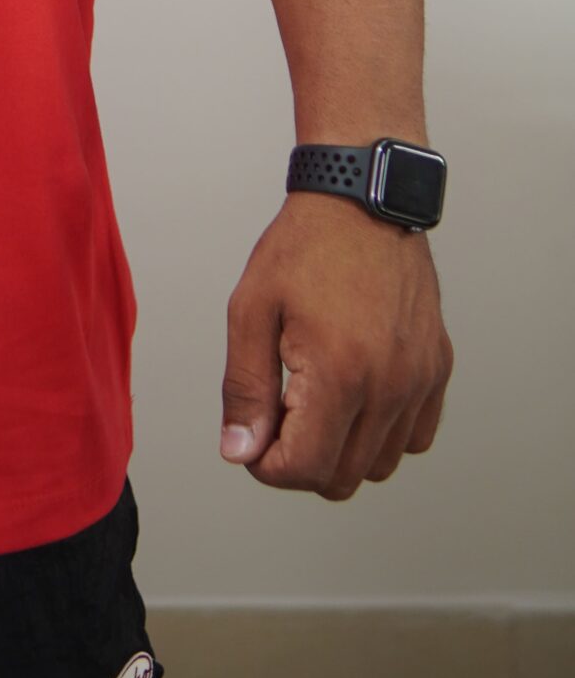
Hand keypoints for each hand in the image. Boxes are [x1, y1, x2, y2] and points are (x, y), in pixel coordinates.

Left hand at [220, 191, 452, 497]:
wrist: (362, 199)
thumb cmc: (305, 246)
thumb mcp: (252, 310)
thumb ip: (245, 388)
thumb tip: (239, 450)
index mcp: (339, 373)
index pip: (305, 469)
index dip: (267, 466)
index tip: (252, 438)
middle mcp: (389, 386)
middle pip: (341, 477)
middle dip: (300, 462)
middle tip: (277, 415)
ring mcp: (419, 380)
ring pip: (379, 465)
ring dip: (341, 450)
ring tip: (313, 400)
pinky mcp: (437, 369)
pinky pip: (414, 438)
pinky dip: (382, 434)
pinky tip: (354, 395)